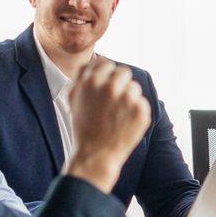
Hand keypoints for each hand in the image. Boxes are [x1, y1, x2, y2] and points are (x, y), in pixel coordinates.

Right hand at [64, 59, 148, 192]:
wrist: (96, 154)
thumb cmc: (83, 127)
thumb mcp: (74, 98)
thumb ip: (82, 76)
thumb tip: (93, 61)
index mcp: (92, 81)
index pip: (106, 63)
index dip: (106, 74)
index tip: (105, 85)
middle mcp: (111, 86)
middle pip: (123, 72)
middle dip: (119, 83)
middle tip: (114, 99)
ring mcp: (128, 99)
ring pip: (134, 87)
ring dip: (128, 97)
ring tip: (117, 114)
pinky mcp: (142, 111)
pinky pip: (142, 103)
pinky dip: (136, 111)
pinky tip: (124, 122)